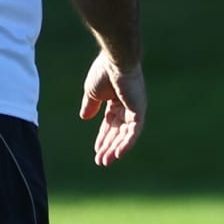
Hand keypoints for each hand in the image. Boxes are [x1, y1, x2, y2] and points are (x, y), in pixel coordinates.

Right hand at [81, 51, 146, 166]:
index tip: (96, 150)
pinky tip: (118, 154)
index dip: (103, 137)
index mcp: (117, 100)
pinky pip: (134, 131)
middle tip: (100, 161)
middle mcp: (129, 106)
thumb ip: (90, 105)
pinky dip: (127, 143)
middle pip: (118, 131)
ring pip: (126, 134)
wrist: (114, 61)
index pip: (110, 123)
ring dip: (116, 148)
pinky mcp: (139, 110)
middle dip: (109, 146)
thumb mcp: (92, 93)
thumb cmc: (103, 72)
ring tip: (105, 161)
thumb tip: (84, 117)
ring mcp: (135, 108)